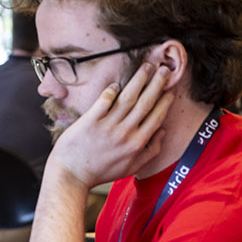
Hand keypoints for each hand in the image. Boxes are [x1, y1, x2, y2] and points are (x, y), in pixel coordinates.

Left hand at [48, 62, 173, 190]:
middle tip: (164, 69)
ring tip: (146, 67)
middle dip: (157, 84)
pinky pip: (104, 101)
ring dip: (139, 81)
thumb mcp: (132, 167)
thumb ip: (151, 150)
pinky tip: (117, 83)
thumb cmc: (101, 171)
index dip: (165, 101)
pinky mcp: (90, 121)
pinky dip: (111, 91)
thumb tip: (163, 131)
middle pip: (146, 103)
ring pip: (128, 98)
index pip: (156, 117)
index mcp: (138, 143)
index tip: (170, 89)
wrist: (72, 174)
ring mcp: (107, 126)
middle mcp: (125, 133)